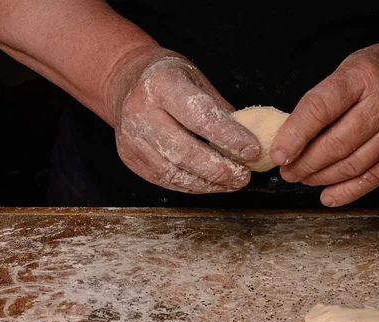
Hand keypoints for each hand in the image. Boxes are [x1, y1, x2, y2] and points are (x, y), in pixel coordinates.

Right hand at [108, 46, 259, 193]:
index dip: (229, 137)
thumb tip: (248, 141)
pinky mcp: (129, 158)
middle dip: (219, 169)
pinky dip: (192, 185)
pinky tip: (211, 184)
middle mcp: (140, 111)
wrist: (125, 81)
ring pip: (173, 172)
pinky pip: (165, 180)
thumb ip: (220, 111)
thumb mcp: (197, 80)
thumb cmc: (169, 79)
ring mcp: (131, 138)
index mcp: (162, 84)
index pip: (200, 116)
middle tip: (244, 175)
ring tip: (233, 182)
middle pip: (184, 151)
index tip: (252, 151)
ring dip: (208, 183)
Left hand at [270, 41, 378, 206]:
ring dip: (322, 177)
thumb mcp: (343, 73)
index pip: (321, 108)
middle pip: (337, 143)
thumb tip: (287, 143)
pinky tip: (327, 196)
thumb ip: (318, 104)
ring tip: (303, 178)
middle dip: (305, 163)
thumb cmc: (371, 74)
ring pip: (353, 165)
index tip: (278, 154)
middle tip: (287, 171)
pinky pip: (373, 177)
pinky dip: (347, 191)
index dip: (295, 134)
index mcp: (360, 76)